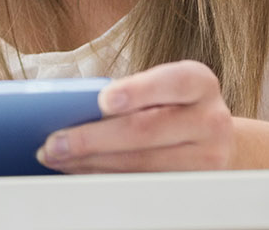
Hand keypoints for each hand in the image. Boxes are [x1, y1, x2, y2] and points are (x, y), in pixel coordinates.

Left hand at [38, 60, 235, 172]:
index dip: (138, 91)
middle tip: (54, 142)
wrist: (214, 139)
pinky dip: (107, 177)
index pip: (172, 82)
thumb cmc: (172, 105)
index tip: (102, 100)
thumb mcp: (162, 88)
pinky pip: (144, 185)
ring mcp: (208, 157)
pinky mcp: (195, 187)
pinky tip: (81, 170)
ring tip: (57, 158)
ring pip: (142, 164)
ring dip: (92, 163)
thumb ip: (129, 92)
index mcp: (199, 82)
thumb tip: (72, 108)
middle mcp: (211, 119)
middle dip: (93, 138)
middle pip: (147, 130)